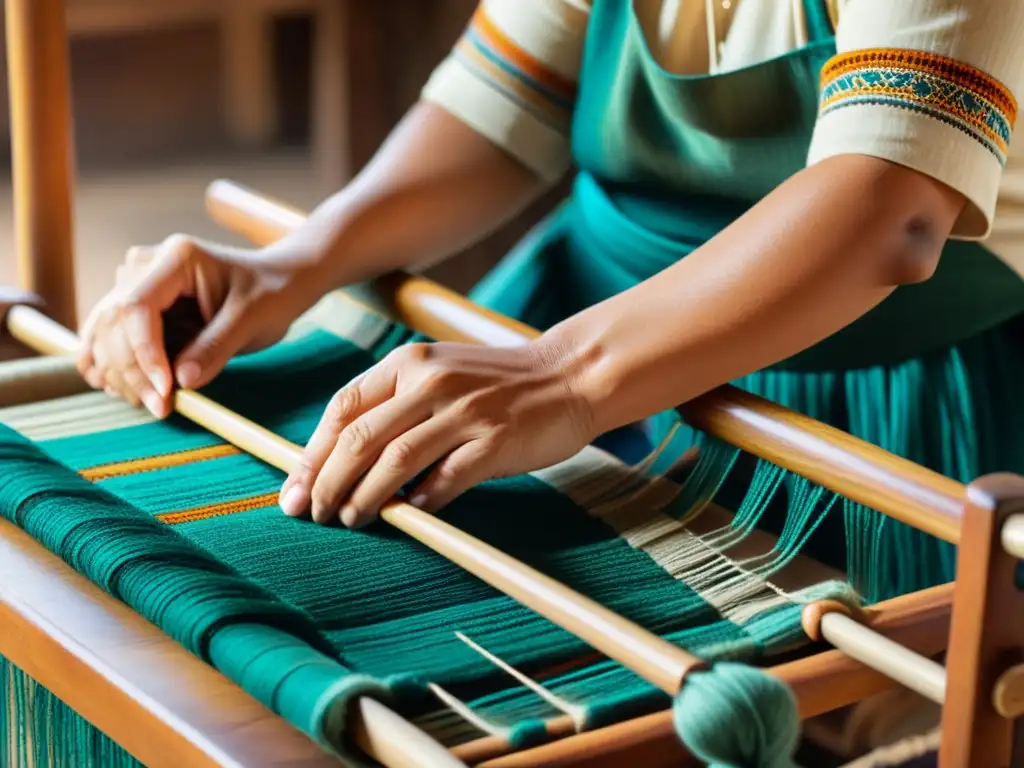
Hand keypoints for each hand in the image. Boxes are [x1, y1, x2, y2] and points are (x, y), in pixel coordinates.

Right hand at [78, 234, 316, 417]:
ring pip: (104, 332)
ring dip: (118, 373)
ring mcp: (136, 284)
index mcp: (177, 258)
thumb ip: (216, 347)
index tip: (165, 390)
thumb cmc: (269, 294)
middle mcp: (146, 265)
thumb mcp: (252, 320)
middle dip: (132, 371)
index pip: (137, 306)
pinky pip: (108, 336)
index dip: (143, 352)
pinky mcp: (136, 306)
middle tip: (160, 408)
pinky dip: (111, 364)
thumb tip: (182, 382)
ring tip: (150, 404)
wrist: (275, 283)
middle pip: (114, 322)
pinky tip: (124, 391)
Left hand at [278, 340, 596, 526]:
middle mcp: (431, 381)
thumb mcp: (439, 375)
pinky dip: (421, 501)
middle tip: (316, 515)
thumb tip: (341, 462)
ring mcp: (464, 410)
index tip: (295, 491)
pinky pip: (445, 479)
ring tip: (351, 521)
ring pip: (394, 461)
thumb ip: (395, 406)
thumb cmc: (497, 384)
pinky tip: (410, 515)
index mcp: (409, 363)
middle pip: (359, 439)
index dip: (311, 455)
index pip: (342, 409)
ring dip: (365, 498)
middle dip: (328, 483)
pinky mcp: (495, 440)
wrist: (569, 375)